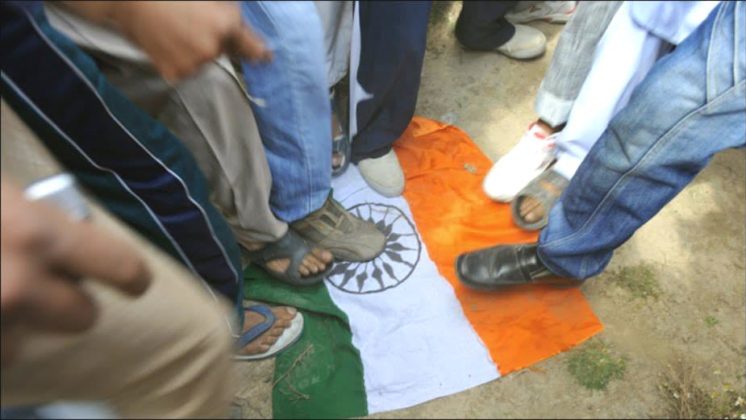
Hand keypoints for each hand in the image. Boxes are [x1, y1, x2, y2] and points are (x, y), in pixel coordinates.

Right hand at [1, 178, 150, 366]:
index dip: (132, 276)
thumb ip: (41, 211)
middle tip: (48, 284)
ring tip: (2, 293)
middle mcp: (17, 285)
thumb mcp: (4, 189)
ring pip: (24, 343)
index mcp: (34, 232)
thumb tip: (77, 221)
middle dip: (69, 303)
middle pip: (82, 317)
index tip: (137, 281)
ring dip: (18, 324)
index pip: (120, 266)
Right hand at [61, 1, 270, 81]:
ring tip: (177, 30)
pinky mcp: (174, 74)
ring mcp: (193, 64)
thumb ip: (231, 12)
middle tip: (194, 22)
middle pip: (224, 51)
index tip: (265, 58)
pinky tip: (167, 41)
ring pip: (204, 61)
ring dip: (196, 50)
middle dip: (216, 40)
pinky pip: (185, 69)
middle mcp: (213, 49)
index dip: (260, 53)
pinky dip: (179, 59)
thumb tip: (249, 34)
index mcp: (227, 25)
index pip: (254, 49)